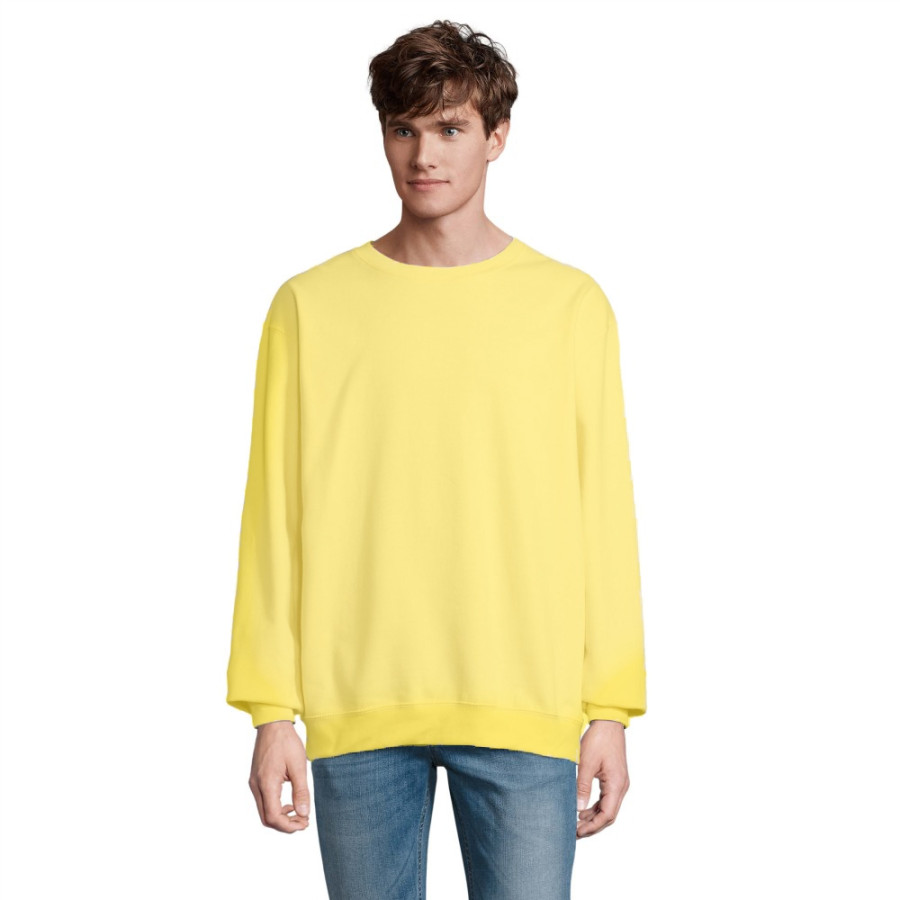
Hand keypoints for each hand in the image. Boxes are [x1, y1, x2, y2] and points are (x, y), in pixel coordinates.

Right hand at [248, 721, 310, 832]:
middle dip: (285, 824)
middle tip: (303, 822)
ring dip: (280, 817)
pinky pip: (263, 801)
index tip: (304, 823)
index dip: (289, 826)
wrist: (272, 724)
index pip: (273, 817)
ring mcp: (253, 783)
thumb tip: (304, 813)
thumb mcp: (298, 766)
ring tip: (298, 813)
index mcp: (266, 784)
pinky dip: (275, 807)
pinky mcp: (255, 779)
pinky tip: (289, 802)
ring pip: (263, 811)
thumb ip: (301, 791)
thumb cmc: (286, 742)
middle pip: (266, 818)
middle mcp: (256, 786)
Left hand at [575, 719, 629, 838]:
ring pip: (608, 808)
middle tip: (575, 832)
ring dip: (594, 817)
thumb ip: (582, 786)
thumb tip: (578, 809)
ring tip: (577, 824)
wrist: (608, 723)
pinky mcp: (614, 778)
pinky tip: (583, 810)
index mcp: (616, 784)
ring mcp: (619, 783)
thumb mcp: (586, 763)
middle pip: (609, 815)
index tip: (578, 832)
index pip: (607, 815)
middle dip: (593, 825)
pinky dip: (595, 807)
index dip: (592, 826)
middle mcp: (621, 786)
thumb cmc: (598, 740)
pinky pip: (606, 799)